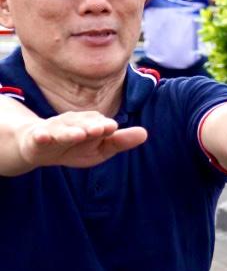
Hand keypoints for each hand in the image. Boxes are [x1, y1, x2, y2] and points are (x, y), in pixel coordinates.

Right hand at [15, 109, 147, 170]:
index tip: (111, 127)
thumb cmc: (75, 147)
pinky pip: (39, 136)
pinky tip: (43, 136)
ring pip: (62, 130)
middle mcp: (73, 123)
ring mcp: (54, 129)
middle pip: (82, 124)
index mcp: (90, 123)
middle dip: (91, 126)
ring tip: (78, 135)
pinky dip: (41, 136)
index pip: (100, 125)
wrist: (39, 147)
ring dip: (70, 132)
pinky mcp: (38, 137)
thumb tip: (145, 133)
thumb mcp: (100, 148)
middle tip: (101, 129)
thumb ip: (120, 141)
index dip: (105, 126)